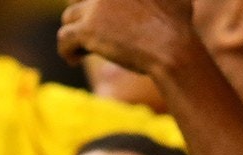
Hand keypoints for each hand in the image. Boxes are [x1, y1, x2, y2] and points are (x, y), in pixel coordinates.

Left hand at [57, 0, 196, 73]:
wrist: (173, 48)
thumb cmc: (179, 25)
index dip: (93, 6)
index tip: (100, 21)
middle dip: (82, 16)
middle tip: (90, 33)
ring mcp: (95, 6)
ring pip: (68, 17)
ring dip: (75, 33)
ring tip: (86, 49)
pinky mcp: (88, 29)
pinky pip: (64, 39)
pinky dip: (66, 51)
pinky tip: (75, 60)